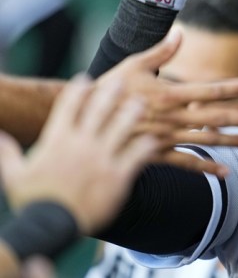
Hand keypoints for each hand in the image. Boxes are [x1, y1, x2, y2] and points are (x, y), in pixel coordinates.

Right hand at [0, 76, 157, 234]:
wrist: (52, 226)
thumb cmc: (33, 201)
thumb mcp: (14, 176)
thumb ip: (8, 154)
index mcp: (57, 140)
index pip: (68, 105)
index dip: (77, 89)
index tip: (84, 79)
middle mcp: (81, 144)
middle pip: (100, 109)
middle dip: (110, 92)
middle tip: (119, 81)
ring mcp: (102, 158)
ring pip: (123, 126)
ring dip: (133, 112)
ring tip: (141, 102)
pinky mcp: (119, 175)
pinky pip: (138, 154)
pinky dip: (146, 144)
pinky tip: (153, 138)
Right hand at [97, 30, 237, 175]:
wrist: (84, 121)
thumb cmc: (109, 89)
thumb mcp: (133, 65)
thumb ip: (161, 52)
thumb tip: (180, 32)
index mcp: (169, 94)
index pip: (209, 90)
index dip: (235, 88)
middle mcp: (172, 117)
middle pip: (215, 117)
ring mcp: (166, 137)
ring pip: (206, 141)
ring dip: (233, 142)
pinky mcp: (156, 155)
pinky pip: (186, 163)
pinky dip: (206, 168)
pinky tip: (226, 171)